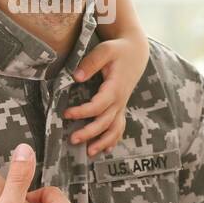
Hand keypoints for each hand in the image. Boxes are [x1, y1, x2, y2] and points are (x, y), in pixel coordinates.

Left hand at [63, 34, 149, 155]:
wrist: (136, 51)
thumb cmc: (118, 49)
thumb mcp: (105, 50)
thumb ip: (91, 62)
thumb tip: (76, 77)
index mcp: (115, 88)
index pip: (98, 106)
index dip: (83, 112)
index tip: (67, 114)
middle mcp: (120, 100)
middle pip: (105, 122)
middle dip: (89, 133)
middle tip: (72, 139)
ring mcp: (122, 105)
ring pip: (115, 129)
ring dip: (103, 142)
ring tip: (89, 153)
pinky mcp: (121, 106)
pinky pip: (119, 126)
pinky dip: (113, 139)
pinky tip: (106, 149)